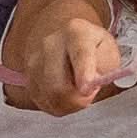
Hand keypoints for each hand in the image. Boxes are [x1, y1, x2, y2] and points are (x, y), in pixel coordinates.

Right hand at [0, 0, 126, 111]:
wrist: (66, 39)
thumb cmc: (92, 48)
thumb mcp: (109, 51)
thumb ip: (105, 69)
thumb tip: (90, 87)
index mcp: (76, 32)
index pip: (80, 54)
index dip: (83, 74)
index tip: (87, 90)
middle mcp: (50, 44)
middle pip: (57, 84)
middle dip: (77, 100)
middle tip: (89, 94)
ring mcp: (34, 60)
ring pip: (49, 98)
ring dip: (68, 104)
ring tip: (78, 91)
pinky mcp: (28, 77)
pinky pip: (43, 102)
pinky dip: (57, 105)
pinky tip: (65, 94)